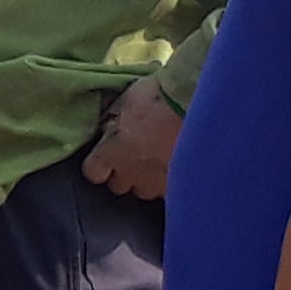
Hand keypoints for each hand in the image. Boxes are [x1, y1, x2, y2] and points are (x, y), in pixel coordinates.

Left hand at [82, 76, 180, 199]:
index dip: (99, 163)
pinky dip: (172, 181)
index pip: (93, 172)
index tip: (106, 153)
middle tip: (137, 152)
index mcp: (112, 153)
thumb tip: (108, 125)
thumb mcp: (125, 100)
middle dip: (124, 171)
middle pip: (119, 185)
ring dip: (148, 178)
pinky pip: (170, 191)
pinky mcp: (182, 186)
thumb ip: (113, 119)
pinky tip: (179, 164)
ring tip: (161, 160)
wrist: (197, 106)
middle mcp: (132, 174)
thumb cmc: (158, 98)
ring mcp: (158, 184)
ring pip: (146, 191)